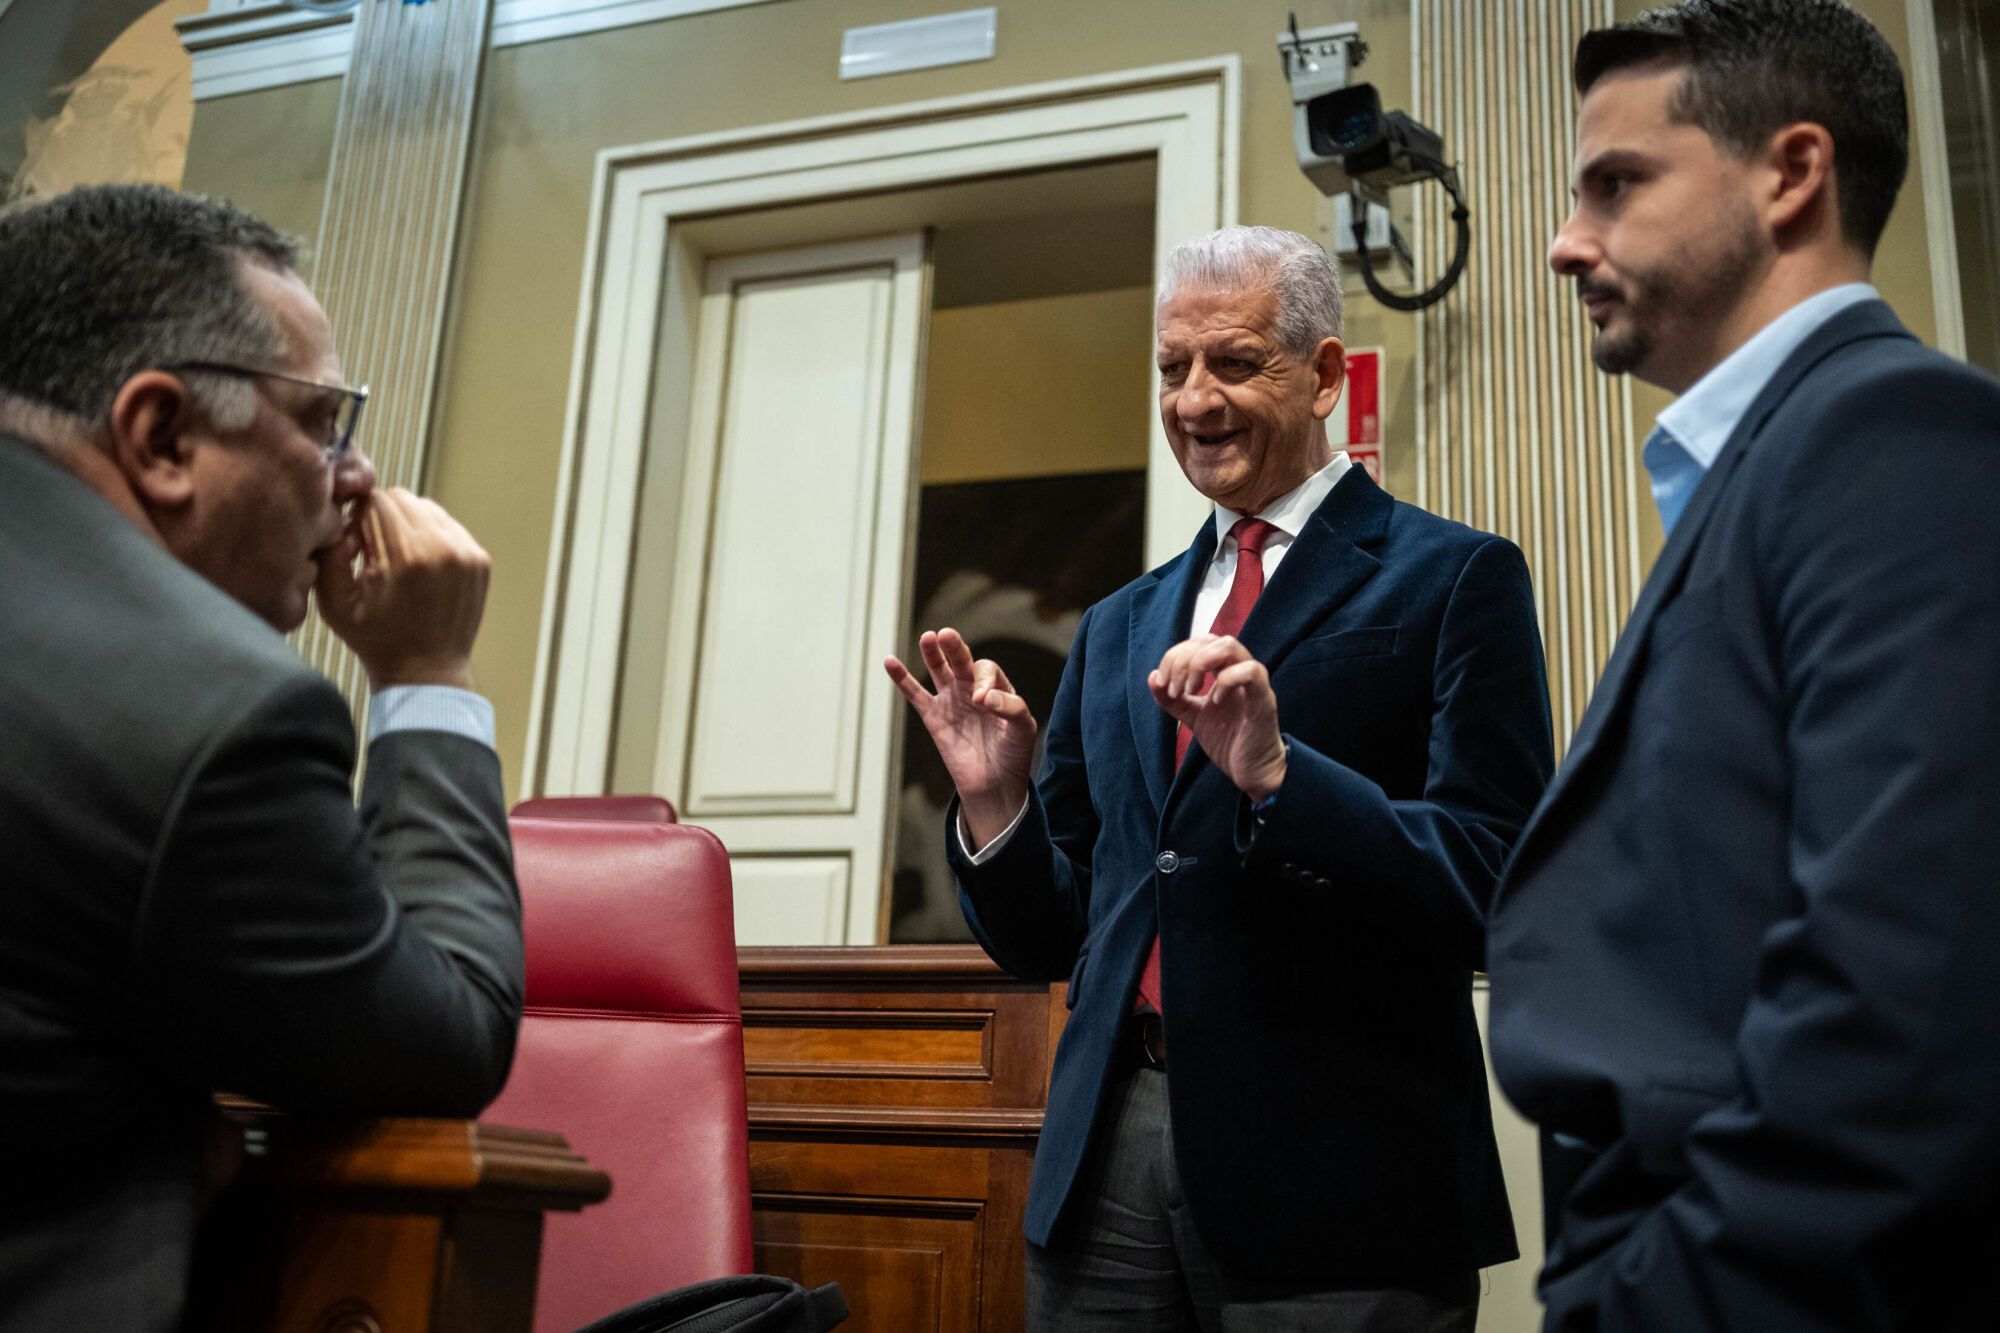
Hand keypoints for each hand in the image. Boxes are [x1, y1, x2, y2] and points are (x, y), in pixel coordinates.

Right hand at [315, 487, 489, 690]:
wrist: (427, 672)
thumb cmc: (379, 641)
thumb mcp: (334, 602)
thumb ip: (330, 553)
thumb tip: (345, 522)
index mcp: (405, 557)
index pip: (376, 499)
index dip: (358, 517)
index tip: (356, 543)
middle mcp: (441, 548)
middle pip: (403, 498)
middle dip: (383, 517)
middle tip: (375, 552)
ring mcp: (467, 553)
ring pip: (428, 508)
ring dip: (409, 525)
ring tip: (399, 561)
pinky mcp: (480, 560)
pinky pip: (449, 527)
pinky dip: (432, 538)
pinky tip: (421, 567)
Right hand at [884, 628, 1038, 846]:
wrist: (994, 785)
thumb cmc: (1013, 755)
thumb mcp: (1023, 729)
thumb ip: (1011, 708)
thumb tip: (982, 697)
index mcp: (998, 687)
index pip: (986, 671)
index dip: (983, 681)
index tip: (982, 702)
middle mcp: (973, 689)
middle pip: (962, 661)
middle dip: (955, 648)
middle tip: (947, 634)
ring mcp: (952, 701)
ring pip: (939, 670)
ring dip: (933, 653)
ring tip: (928, 638)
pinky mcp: (934, 717)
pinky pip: (916, 694)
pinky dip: (902, 679)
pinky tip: (890, 662)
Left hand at [1148, 634, 1286, 799]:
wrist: (1252, 771)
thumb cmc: (1228, 741)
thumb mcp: (1192, 716)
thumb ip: (1171, 699)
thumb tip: (1152, 676)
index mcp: (1223, 671)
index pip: (1197, 643)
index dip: (1174, 657)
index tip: (1163, 685)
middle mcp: (1239, 670)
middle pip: (1210, 639)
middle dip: (1182, 660)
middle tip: (1175, 690)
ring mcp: (1253, 682)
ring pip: (1229, 646)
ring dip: (1200, 664)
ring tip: (1190, 691)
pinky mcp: (1264, 699)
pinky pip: (1251, 671)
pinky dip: (1227, 681)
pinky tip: (1215, 702)